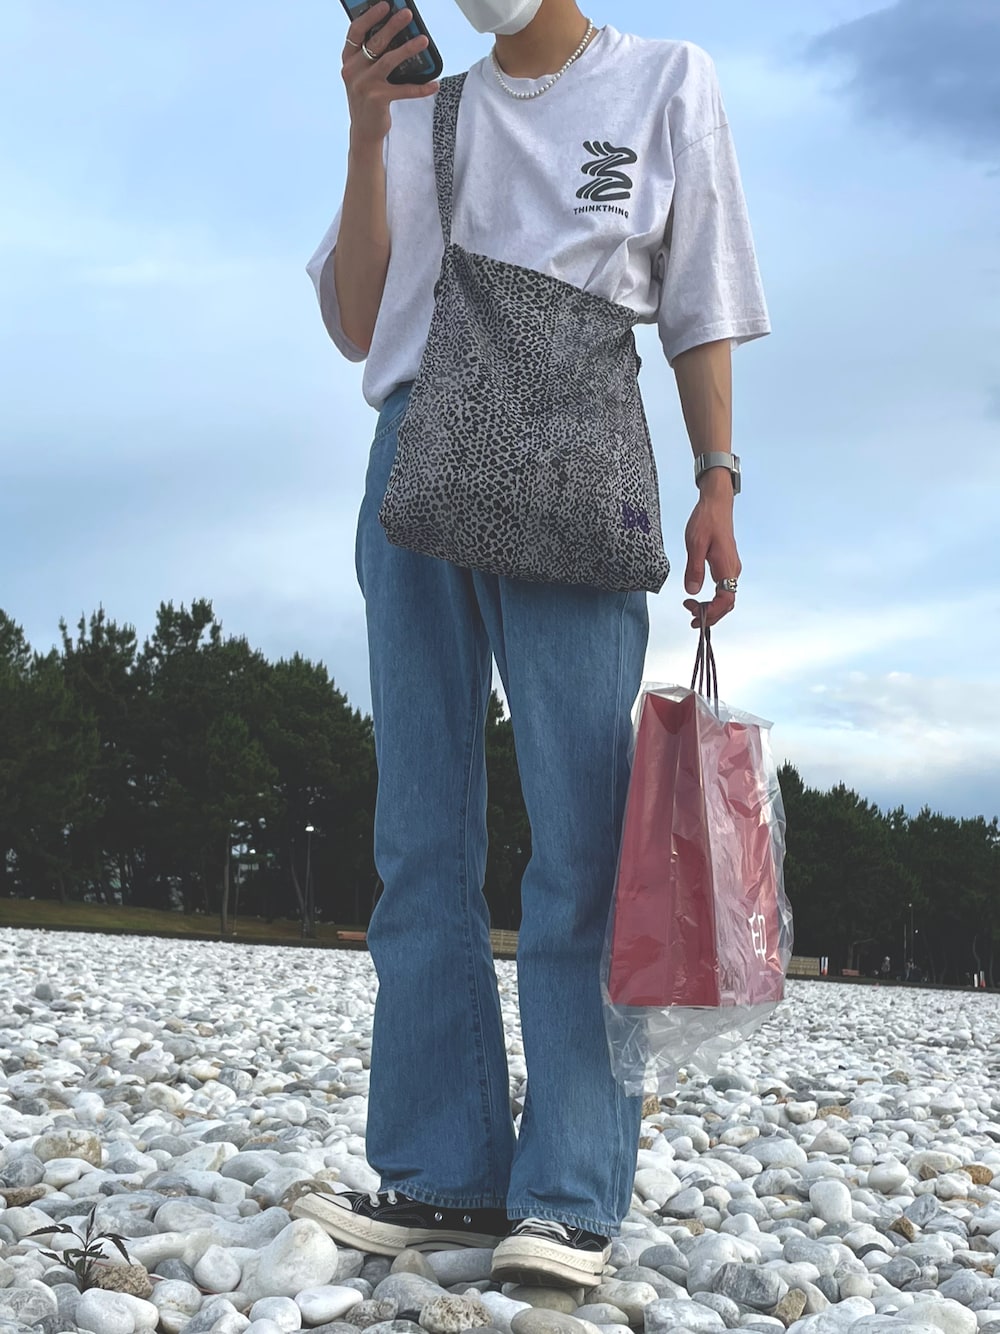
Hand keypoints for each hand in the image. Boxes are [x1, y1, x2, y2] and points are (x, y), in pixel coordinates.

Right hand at [343, 3, 438, 148]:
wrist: (364, 132)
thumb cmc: (368, 99)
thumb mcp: (365, 76)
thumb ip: (373, 57)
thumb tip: (399, 35)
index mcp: (349, 60)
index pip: (355, 32)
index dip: (369, 16)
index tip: (384, 5)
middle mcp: (353, 71)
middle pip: (375, 42)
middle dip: (393, 26)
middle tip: (407, 15)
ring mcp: (364, 86)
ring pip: (389, 61)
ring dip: (408, 49)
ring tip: (424, 40)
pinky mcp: (378, 100)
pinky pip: (404, 90)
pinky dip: (420, 87)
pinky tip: (434, 84)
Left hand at [682, 472, 741, 628]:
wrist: (716, 503)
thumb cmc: (707, 520)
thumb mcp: (695, 544)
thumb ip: (694, 569)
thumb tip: (692, 591)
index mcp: (727, 566)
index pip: (725, 600)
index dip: (712, 612)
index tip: (695, 614)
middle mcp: (732, 569)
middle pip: (727, 603)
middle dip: (710, 614)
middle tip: (691, 618)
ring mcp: (731, 567)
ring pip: (725, 597)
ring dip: (711, 607)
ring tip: (692, 609)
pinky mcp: (726, 564)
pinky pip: (723, 588)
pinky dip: (712, 598)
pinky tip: (699, 598)